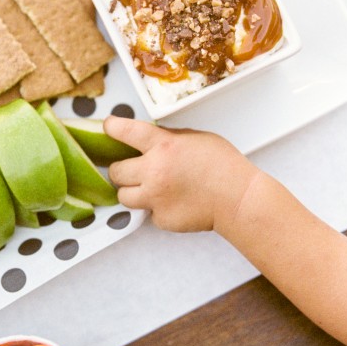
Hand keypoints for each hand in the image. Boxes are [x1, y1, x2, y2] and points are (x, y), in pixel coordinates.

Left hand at [104, 115, 257, 232]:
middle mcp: (154, 171)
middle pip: (116, 171)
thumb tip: (148, 138)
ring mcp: (155, 198)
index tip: (108, 127)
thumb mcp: (196, 138)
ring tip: (149, 188)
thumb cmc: (223, 166)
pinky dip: (155, 208)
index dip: (112, 128)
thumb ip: (169, 138)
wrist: (238, 199)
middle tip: (133, 169)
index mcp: (164, 146)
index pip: (126, 131)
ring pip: (124, 196)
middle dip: (122, 169)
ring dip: (132, 191)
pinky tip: (173, 202)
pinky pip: (147, 213)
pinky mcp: (161, 219)